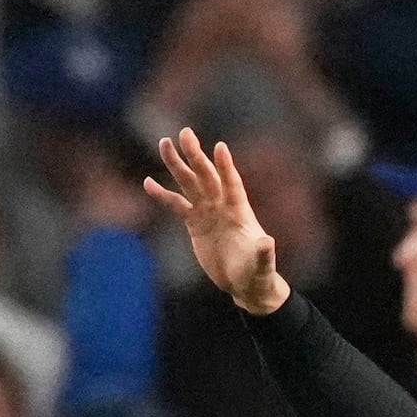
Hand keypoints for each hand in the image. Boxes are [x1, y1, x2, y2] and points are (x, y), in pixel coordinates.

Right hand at [145, 129, 287, 315]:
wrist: (244, 283)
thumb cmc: (257, 273)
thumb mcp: (262, 266)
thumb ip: (264, 253)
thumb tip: (267, 242)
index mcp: (239, 212)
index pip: (232, 184)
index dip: (226, 167)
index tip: (220, 147)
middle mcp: (222, 206)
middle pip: (206, 175)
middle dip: (195, 155)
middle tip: (184, 133)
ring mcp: (207, 212)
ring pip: (189, 183)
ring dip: (177, 164)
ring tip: (164, 144)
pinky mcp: (194, 223)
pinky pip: (176, 205)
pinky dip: (162, 194)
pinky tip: (148, 182)